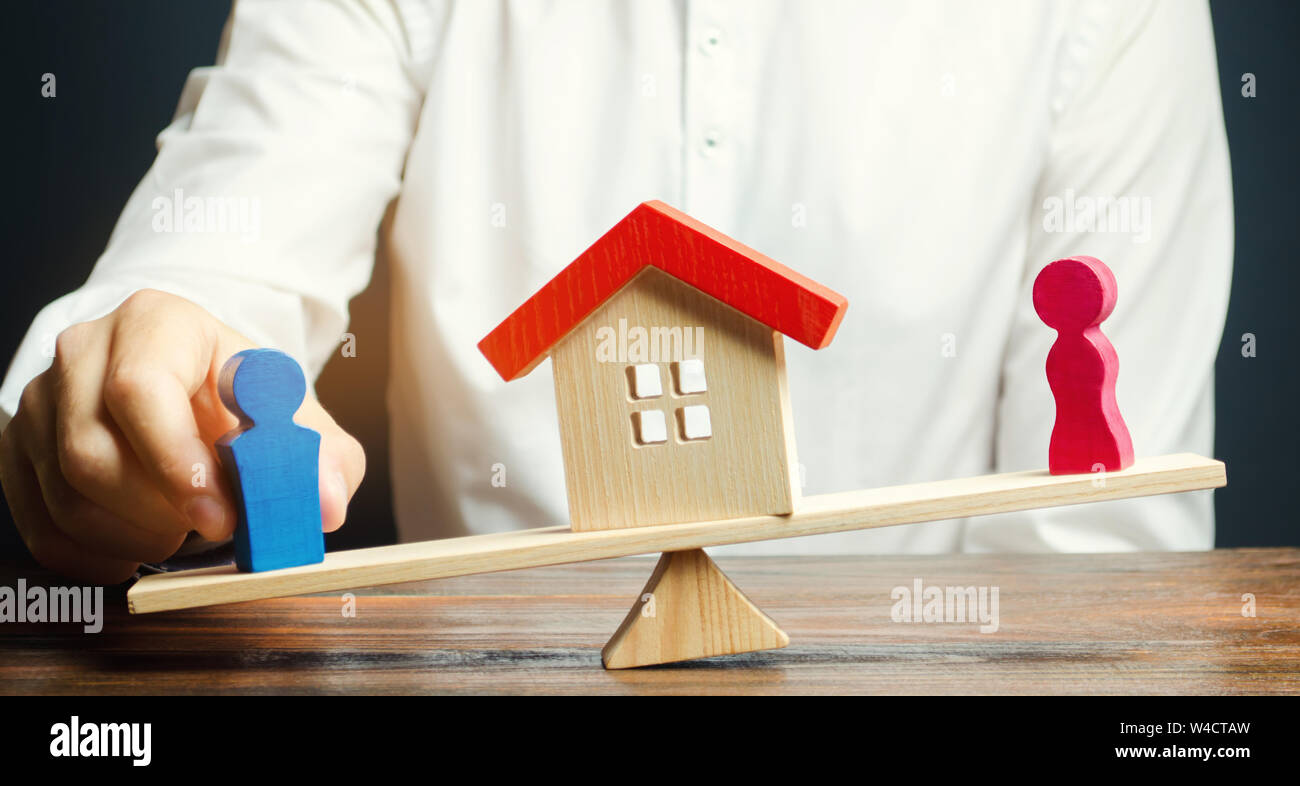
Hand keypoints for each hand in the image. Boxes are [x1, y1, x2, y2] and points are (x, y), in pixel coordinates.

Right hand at [0, 289, 364, 582]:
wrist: (197, 391)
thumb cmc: (246, 404)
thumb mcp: (300, 419)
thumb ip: (326, 458)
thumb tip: (325, 505)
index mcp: (157, 322)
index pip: (141, 390)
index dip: (177, 463)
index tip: (221, 514)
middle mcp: (85, 351)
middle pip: (92, 452)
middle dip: (159, 511)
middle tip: (212, 527)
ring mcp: (42, 400)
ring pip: (66, 496)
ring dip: (134, 535)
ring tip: (184, 527)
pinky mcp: (18, 447)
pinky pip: (42, 524)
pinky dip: (98, 554)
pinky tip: (142, 544)